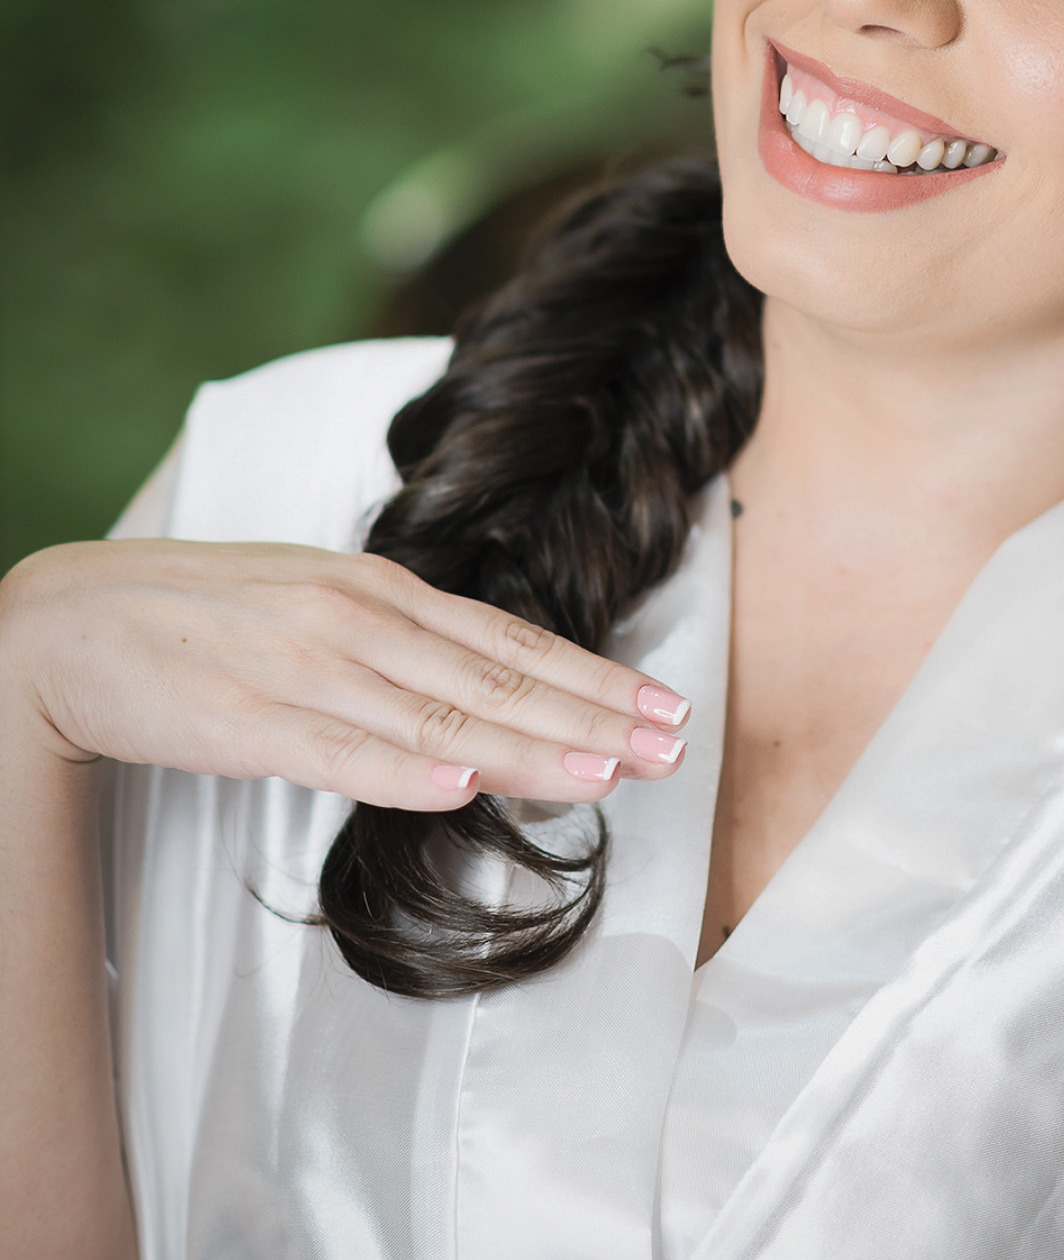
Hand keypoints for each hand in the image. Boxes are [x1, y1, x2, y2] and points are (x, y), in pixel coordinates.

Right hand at [0, 541, 690, 810]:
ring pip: (436, 715)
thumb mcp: (321, 607)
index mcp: (380, 590)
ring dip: (526, 746)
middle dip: (591, 714)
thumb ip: (401, 643)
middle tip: (672, 747)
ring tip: (605, 771)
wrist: (77, 622)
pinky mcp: (248, 718)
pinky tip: (460, 787)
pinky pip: (336, 749)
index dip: (591, 675)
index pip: (508, 639)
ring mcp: (305, 666)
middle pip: (493, 677)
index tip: (663, 706)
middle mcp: (357, 620)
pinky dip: (401, 769)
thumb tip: (485, 691)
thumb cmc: (209, 618)